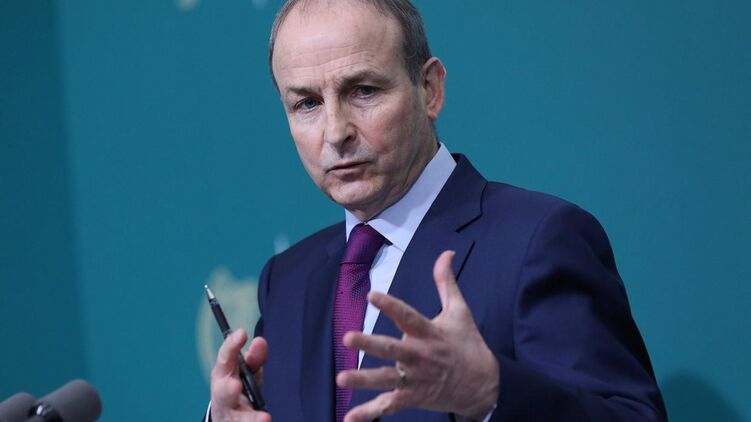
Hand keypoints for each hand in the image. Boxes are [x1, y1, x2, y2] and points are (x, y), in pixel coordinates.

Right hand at [210, 329, 270, 421]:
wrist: (226, 416)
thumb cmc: (237, 385)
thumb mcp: (245, 370)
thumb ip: (254, 357)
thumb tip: (260, 341)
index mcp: (223, 374)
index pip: (225, 358)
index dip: (231, 346)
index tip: (241, 333)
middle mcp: (223, 395)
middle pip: (224, 393)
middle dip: (229, 389)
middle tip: (235, 386)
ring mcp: (231, 414)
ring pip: (239, 418)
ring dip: (250, 418)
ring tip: (265, 419)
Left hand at [337, 250, 498, 421]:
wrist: (485, 385)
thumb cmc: (467, 344)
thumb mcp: (460, 312)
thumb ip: (446, 283)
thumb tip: (445, 253)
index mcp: (430, 332)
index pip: (407, 316)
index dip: (390, 305)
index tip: (372, 295)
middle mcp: (420, 356)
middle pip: (392, 350)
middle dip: (370, 344)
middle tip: (347, 338)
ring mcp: (416, 379)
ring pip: (386, 379)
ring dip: (363, 380)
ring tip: (341, 377)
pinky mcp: (414, 398)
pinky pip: (389, 406)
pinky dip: (369, 413)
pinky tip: (349, 417)